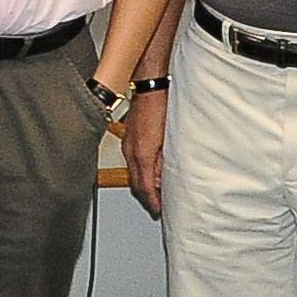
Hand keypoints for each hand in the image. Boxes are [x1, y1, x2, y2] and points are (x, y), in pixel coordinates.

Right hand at [121, 88, 165, 215]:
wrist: (150, 85)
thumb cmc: (161, 107)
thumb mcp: (168, 140)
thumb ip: (164, 163)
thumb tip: (163, 180)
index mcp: (140, 154)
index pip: (144, 186)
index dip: (152, 201)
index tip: (158, 211)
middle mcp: (131, 151)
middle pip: (136, 182)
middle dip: (145, 196)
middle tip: (156, 206)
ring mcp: (128, 143)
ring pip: (133, 171)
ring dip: (142, 183)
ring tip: (153, 192)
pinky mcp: (130, 136)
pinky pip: (133, 160)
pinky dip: (140, 170)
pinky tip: (149, 169)